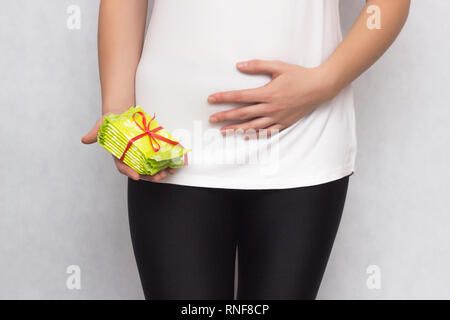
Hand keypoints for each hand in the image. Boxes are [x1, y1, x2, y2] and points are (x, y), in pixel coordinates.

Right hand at [81, 115, 173, 181]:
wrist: (121, 112)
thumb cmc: (110, 121)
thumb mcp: (101, 126)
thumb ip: (95, 133)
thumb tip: (85, 139)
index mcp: (118, 155)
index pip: (122, 167)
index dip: (129, 172)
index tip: (135, 176)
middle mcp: (131, 157)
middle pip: (140, 171)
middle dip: (149, 176)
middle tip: (158, 177)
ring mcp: (141, 154)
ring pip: (151, 167)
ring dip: (159, 172)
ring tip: (167, 173)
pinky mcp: (150, 149)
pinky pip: (158, 158)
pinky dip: (166, 162)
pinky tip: (172, 164)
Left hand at [207, 59, 338, 137]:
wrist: (320, 87)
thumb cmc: (299, 75)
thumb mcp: (278, 66)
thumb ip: (258, 65)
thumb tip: (239, 65)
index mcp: (267, 93)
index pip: (240, 96)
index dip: (224, 98)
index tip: (211, 99)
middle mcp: (271, 107)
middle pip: (242, 113)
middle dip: (225, 116)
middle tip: (211, 119)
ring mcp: (277, 117)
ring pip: (252, 126)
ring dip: (236, 129)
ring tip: (223, 132)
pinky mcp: (284, 123)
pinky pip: (267, 132)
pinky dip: (255, 135)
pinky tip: (245, 136)